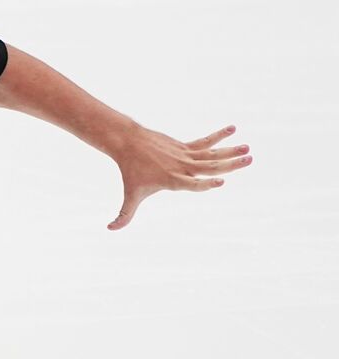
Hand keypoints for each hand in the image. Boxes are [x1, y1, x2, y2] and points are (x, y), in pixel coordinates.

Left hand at [107, 124, 250, 229]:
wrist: (128, 144)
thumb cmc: (130, 172)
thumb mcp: (130, 196)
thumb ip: (124, 215)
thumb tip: (109, 229)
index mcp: (172, 181)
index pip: (192, 184)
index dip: (205, 185)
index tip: (220, 182)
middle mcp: (181, 168)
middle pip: (209, 167)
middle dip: (230, 165)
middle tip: (249, 160)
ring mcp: (184, 156)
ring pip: (211, 154)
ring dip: (230, 151)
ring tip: (249, 148)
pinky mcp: (184, 146)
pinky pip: (204, 141)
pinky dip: (218, 135)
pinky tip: (233, 128)